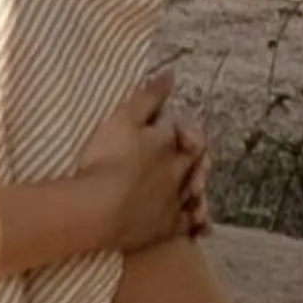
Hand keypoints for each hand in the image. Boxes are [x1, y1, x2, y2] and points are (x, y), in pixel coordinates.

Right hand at [78, 73, 203, 251]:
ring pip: (196, 195)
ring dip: (199, 192)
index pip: (188, 135)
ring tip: (199, 192)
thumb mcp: (124, 118)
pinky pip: (189, 227)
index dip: (187, 133)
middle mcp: (179, 174)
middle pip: (195, 165)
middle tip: (196, 162)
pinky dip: (198, 224)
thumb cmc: (108, 159)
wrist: (99, 208)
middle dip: (197, 162)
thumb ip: (149, 96)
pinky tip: (203, 227)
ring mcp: (175, 203)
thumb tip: (171, 73)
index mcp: (170, 146)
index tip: (179, 133)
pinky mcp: (166, 230)